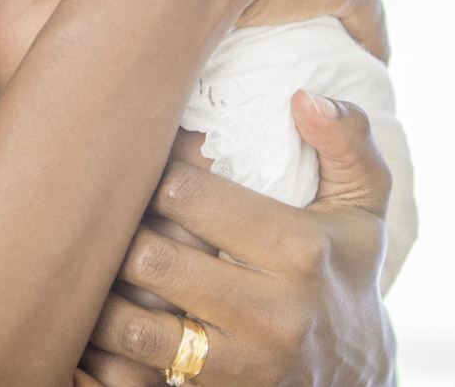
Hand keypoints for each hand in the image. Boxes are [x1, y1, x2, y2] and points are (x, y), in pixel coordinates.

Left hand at [81, 95, 394, 386]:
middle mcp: (277, 313)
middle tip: (98, 208)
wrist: (361, 374)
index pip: (188, 195)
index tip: (137, 162)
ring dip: (102, 291)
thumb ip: (347, 143)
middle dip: (117, 230)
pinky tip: (97, 314)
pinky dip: (107, 346)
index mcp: (303, 250)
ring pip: (136, 325)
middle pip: (153, 257)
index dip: (149, 171)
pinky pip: (139, 374)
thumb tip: (302, 96)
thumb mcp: (364, 207)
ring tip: (90, 258)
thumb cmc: (345, 270)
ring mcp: (246, 365)